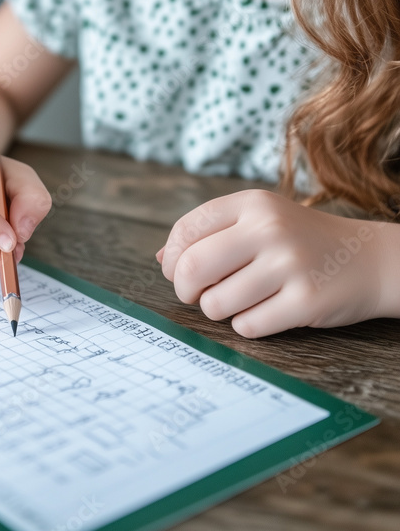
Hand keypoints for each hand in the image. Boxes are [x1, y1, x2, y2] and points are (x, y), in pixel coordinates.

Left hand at [157, 189, 388, 337]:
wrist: (368, 259)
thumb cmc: (301, 241)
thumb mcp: (259, 220)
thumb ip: (211, 234)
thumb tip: (162, 258)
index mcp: (252, 204)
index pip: (186, 231)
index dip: (172, 260)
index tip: (178, 272)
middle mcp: (269, 229)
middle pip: (192, 269)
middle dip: (186, 290)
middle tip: (198, 295)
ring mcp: (288, 265)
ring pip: (216, 304)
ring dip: (220, 310)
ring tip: (242, 300)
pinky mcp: (305, 301)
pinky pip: (247, 326)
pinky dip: (247, 325)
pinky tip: (266, 311)